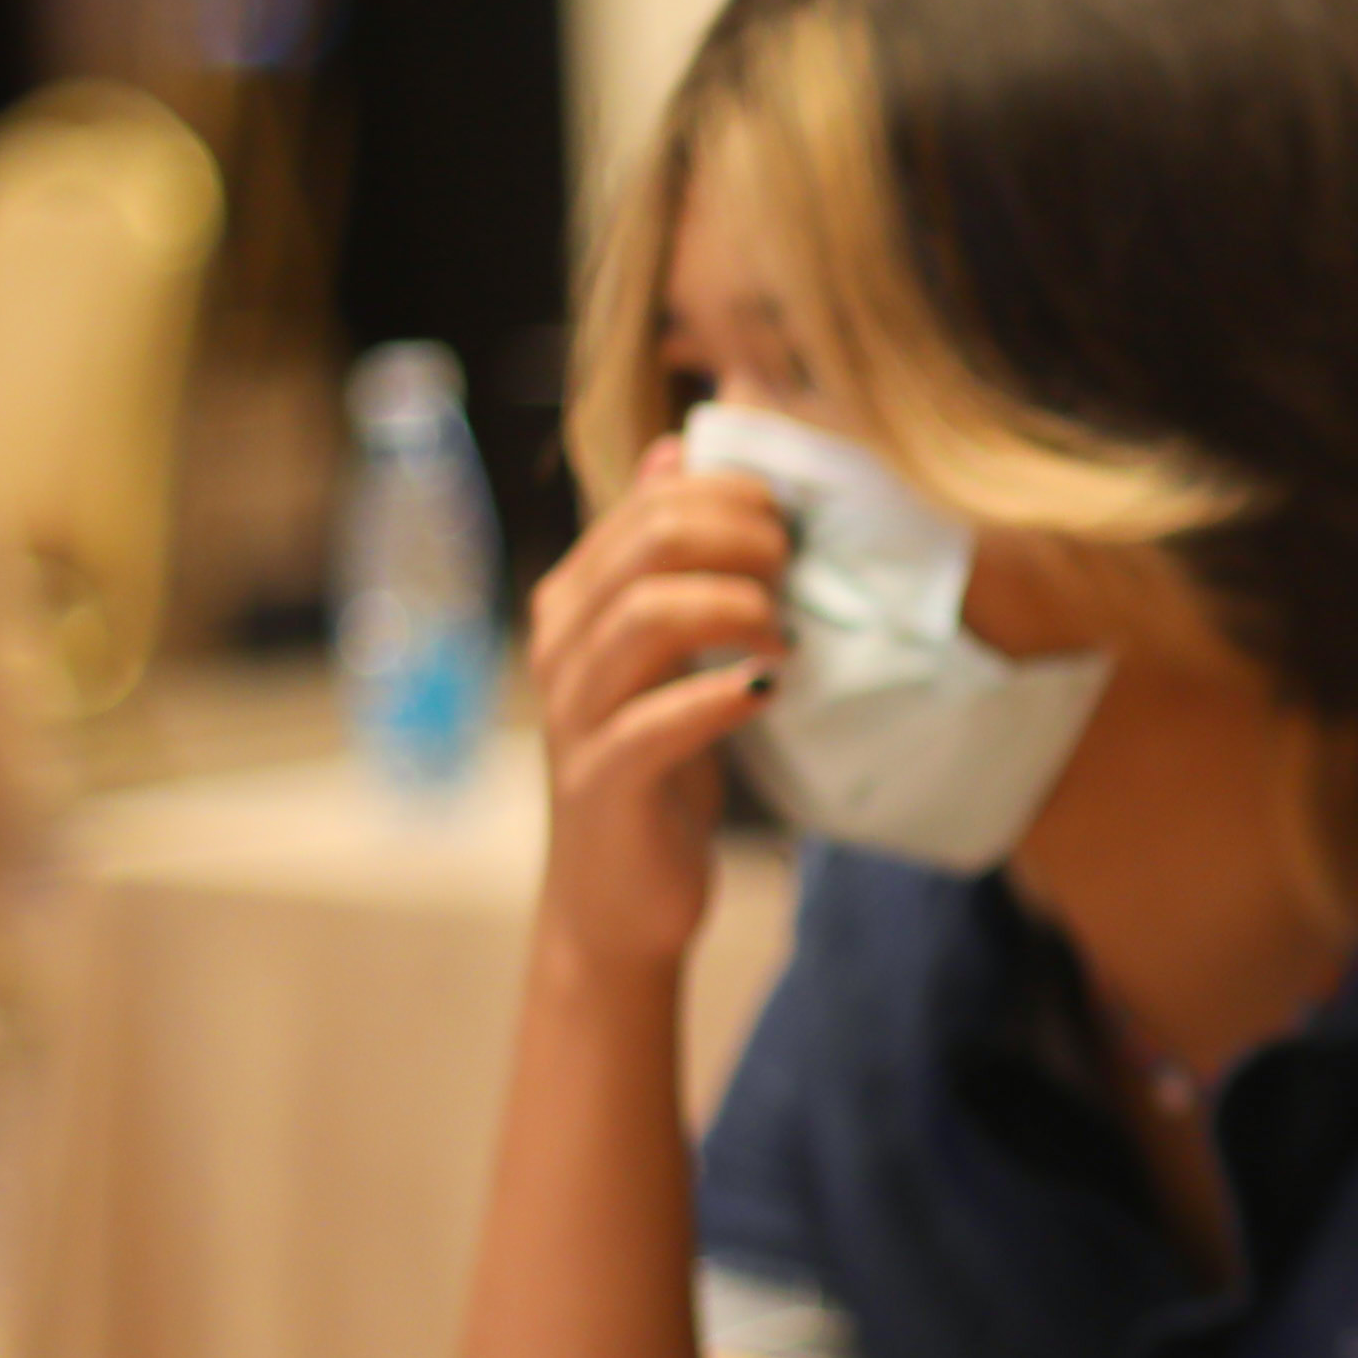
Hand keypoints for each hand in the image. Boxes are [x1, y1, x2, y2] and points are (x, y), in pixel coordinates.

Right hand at [514, 438, 787, 977]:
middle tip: (798, 568)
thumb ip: (663, 561)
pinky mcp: (600, 781)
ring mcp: (574, 713)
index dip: (731, 500)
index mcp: (574, 602)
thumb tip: (674, 453)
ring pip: (646, 617)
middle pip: (647, 545)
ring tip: (787, 631)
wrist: (618, 903)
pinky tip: (769, 693)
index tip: (793, 525)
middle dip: (740, 539)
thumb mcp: (663, 654)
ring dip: (736, 608)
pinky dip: (719, 699)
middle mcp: (560, 645)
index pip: (648, 509)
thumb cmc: (656, 770)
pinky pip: (655, 722)